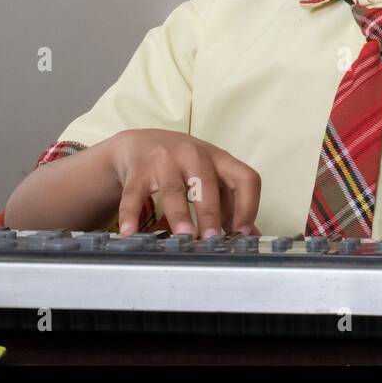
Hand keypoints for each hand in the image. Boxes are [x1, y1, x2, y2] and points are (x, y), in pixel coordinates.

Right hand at [103, 128, 260, 237]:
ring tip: (183, 237)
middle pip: (207, 184)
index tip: (242, 232)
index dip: (248, 205)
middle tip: (211, 238)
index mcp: (220, 160)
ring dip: (179, 215)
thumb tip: (251, 237)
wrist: (140, 143)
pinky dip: (130, 214)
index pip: (245, 178)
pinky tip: (130, 232)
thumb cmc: (184, 165)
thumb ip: (229, 205)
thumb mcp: (210, 178)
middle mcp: (194, 155)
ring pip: (173, 190)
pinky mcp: (138, 168)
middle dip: (210, 212)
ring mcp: (164, 159)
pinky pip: (135, 194)